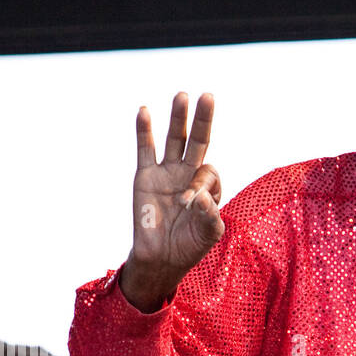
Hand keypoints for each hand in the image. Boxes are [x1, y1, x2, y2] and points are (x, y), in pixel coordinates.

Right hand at [119, 92, 223, 310]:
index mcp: (207, 187)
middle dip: (203, 120)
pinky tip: (145, 111)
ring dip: (178, 119)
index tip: (192, 202)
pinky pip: (146, 149)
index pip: (209, 171)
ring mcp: (166, 173)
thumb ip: (210, 216)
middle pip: (197, 141)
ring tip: (183, 96)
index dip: (203, 182)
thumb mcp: (208, 234)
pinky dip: (145, 131)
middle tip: (208, 96)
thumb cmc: (188, 247)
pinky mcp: (146, 176)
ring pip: (174, 140)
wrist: (161, 259)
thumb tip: (200, 196)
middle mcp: (188, 175)